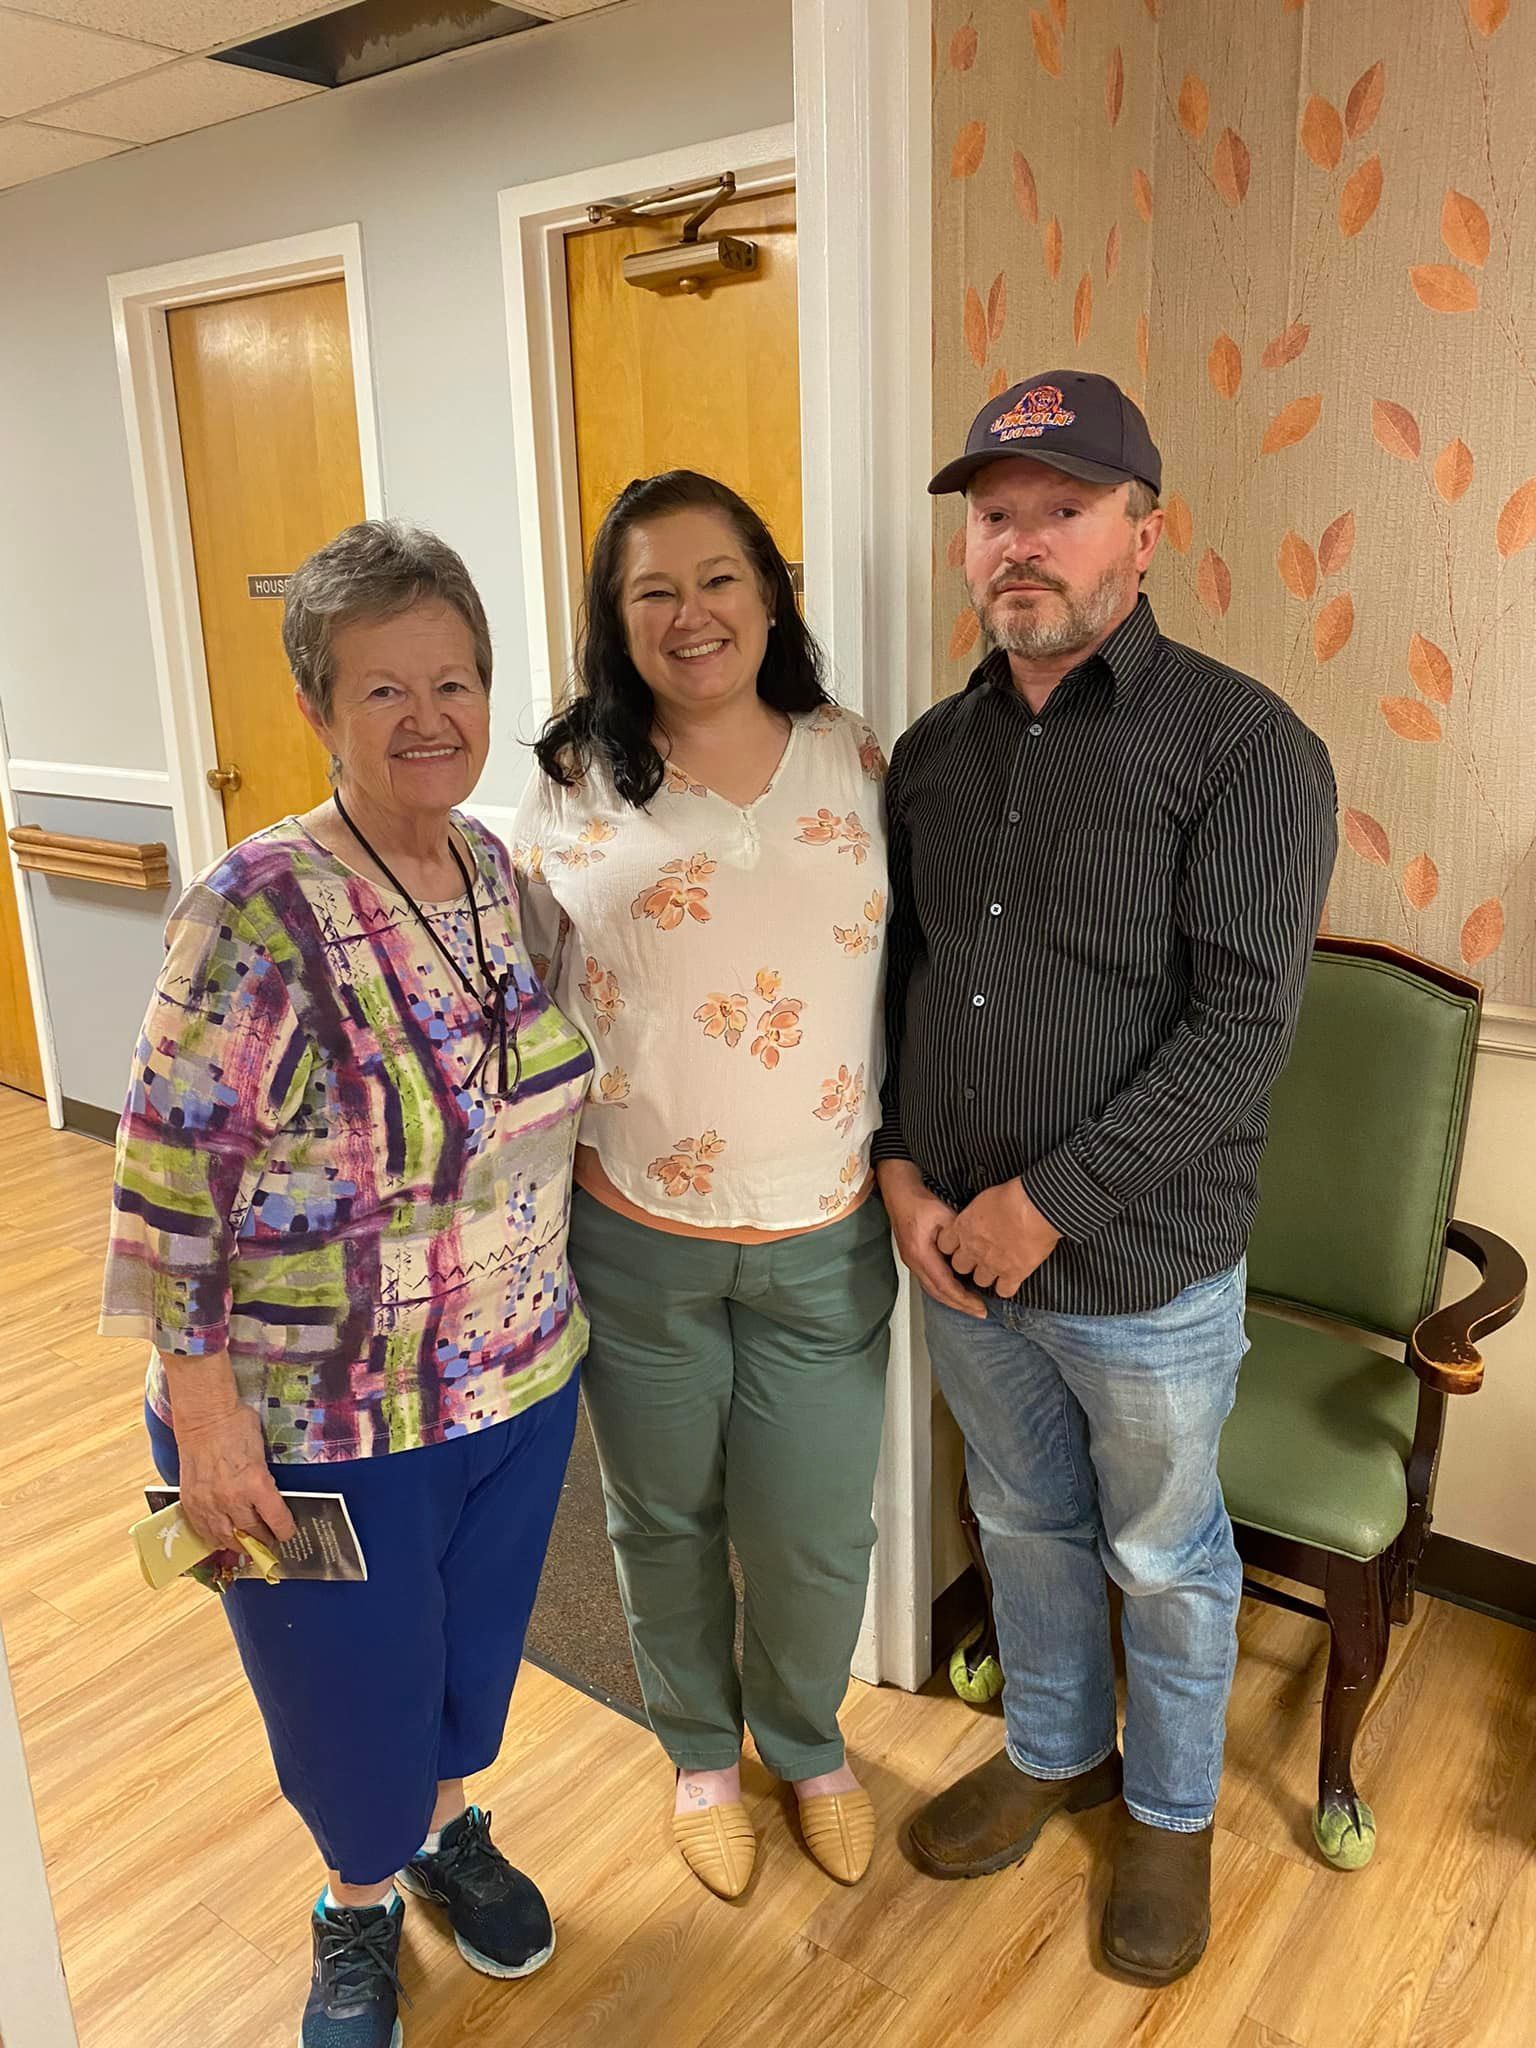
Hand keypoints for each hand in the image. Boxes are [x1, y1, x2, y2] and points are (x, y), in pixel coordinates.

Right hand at [172, 1405, 295, 1551]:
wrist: (203, 1417)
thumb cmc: (237, 1426)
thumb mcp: (262, 1452)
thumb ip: (265, 1478)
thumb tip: (270, 1496)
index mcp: (256, 1483)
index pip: (276, 1520)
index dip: (285, 1531)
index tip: (287, 1534)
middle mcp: (232, 1498)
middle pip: (251, 1533)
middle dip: (263, 1540)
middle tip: (269, 1543)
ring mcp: (209, 1502)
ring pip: (226, 1537)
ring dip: (239, 1545)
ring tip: (247, 1546)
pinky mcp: (191, 1502)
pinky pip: (203, 1530)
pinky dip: (214, 1538)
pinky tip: (222, 1539)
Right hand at [877, 1160, 986, 1318]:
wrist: (900, 1194)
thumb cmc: (920, 1202)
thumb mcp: (944, 1214)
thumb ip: (958, 1235)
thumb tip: (975, 1251)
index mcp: (921, 1253)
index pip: (945, 1284)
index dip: (963, 1298)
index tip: (981, 1306)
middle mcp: (914, 1262)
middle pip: (938, 1293)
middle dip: (960, 1305)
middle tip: (980, 1312)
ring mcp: (912, 1262)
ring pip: (932, 1290)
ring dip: (952, 1300)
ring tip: (971, 1306)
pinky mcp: (914, 1259)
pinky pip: (929, 1282)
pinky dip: (945, 1291)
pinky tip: (957, 1291)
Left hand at [938, 1179, 1060, 1299]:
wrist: (1035, 1207)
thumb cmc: (1012, 1195)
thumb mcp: (984, 1199)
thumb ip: (976, 1214)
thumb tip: (979, 1216)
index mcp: (964, 1227)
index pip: (945, 1245)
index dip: (954, 1246)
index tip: (962, 1243)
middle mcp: (974, 1248)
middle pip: (960, 1266)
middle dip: (968, 1263)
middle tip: (980, 1257)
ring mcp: (992, 1264)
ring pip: (980, 1281)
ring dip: (987, 1276)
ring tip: (997, 1268)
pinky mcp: (1013, 1273)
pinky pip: (1004, 1291)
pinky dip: (1007, 1287)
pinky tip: (1012, 1279)